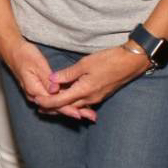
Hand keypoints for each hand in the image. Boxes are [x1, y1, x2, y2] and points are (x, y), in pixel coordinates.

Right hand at [0, 36, 96, 122]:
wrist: (13, 52)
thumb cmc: (24, 55)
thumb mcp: (37, 64)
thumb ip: (47, 79)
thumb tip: (55, 90)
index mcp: (34, 90)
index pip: (54, 103)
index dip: (68, 109)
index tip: (80, 114)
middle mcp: (35, 95)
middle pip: (57, 108)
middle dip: (74, 112)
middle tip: (91, 116)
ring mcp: (37, 94)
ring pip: (56, 106)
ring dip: (72, 109)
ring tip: (88, 113)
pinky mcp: (40, 91)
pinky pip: (54, 100)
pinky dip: (65, 103)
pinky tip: (76, 104)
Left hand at [35, 45, 149, 118]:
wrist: (131, 62)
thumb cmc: (109, 60)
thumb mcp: (85, 64)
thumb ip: (67, 74)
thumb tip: (52, 80)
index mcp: (84, 91)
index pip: (60, 101)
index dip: (47, 102)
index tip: (35, 100)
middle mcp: (89, 99)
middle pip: (66, 107)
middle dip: (52, 107)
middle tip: (38, 104)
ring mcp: (96, 98)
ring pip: (75, 106)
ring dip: (62, 105)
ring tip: (49, 102)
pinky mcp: (100, 95)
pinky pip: (83, 103)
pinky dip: (73, 101)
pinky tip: (67, 97)